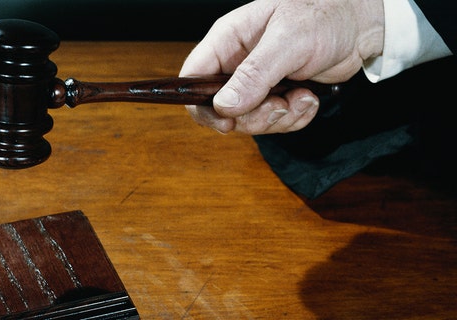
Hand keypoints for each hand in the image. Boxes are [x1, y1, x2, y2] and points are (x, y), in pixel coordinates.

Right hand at [179, 0, 383, 133]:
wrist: (362, 23)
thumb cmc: (324, 15)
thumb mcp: (287, 41)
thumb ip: (254, 74)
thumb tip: (223, 106)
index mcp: (227, 41)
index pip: (193, 79)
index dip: (202, 105)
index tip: (226, 122)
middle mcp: (237, 64)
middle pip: (221, 109)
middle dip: (253, 117)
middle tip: (280, 106)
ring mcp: (257, 82)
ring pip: (249, 120)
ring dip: (278, 118)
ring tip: (302, 97)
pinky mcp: (277, 95)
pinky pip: (274, 122)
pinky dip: (294, 118)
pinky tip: (309, 98)